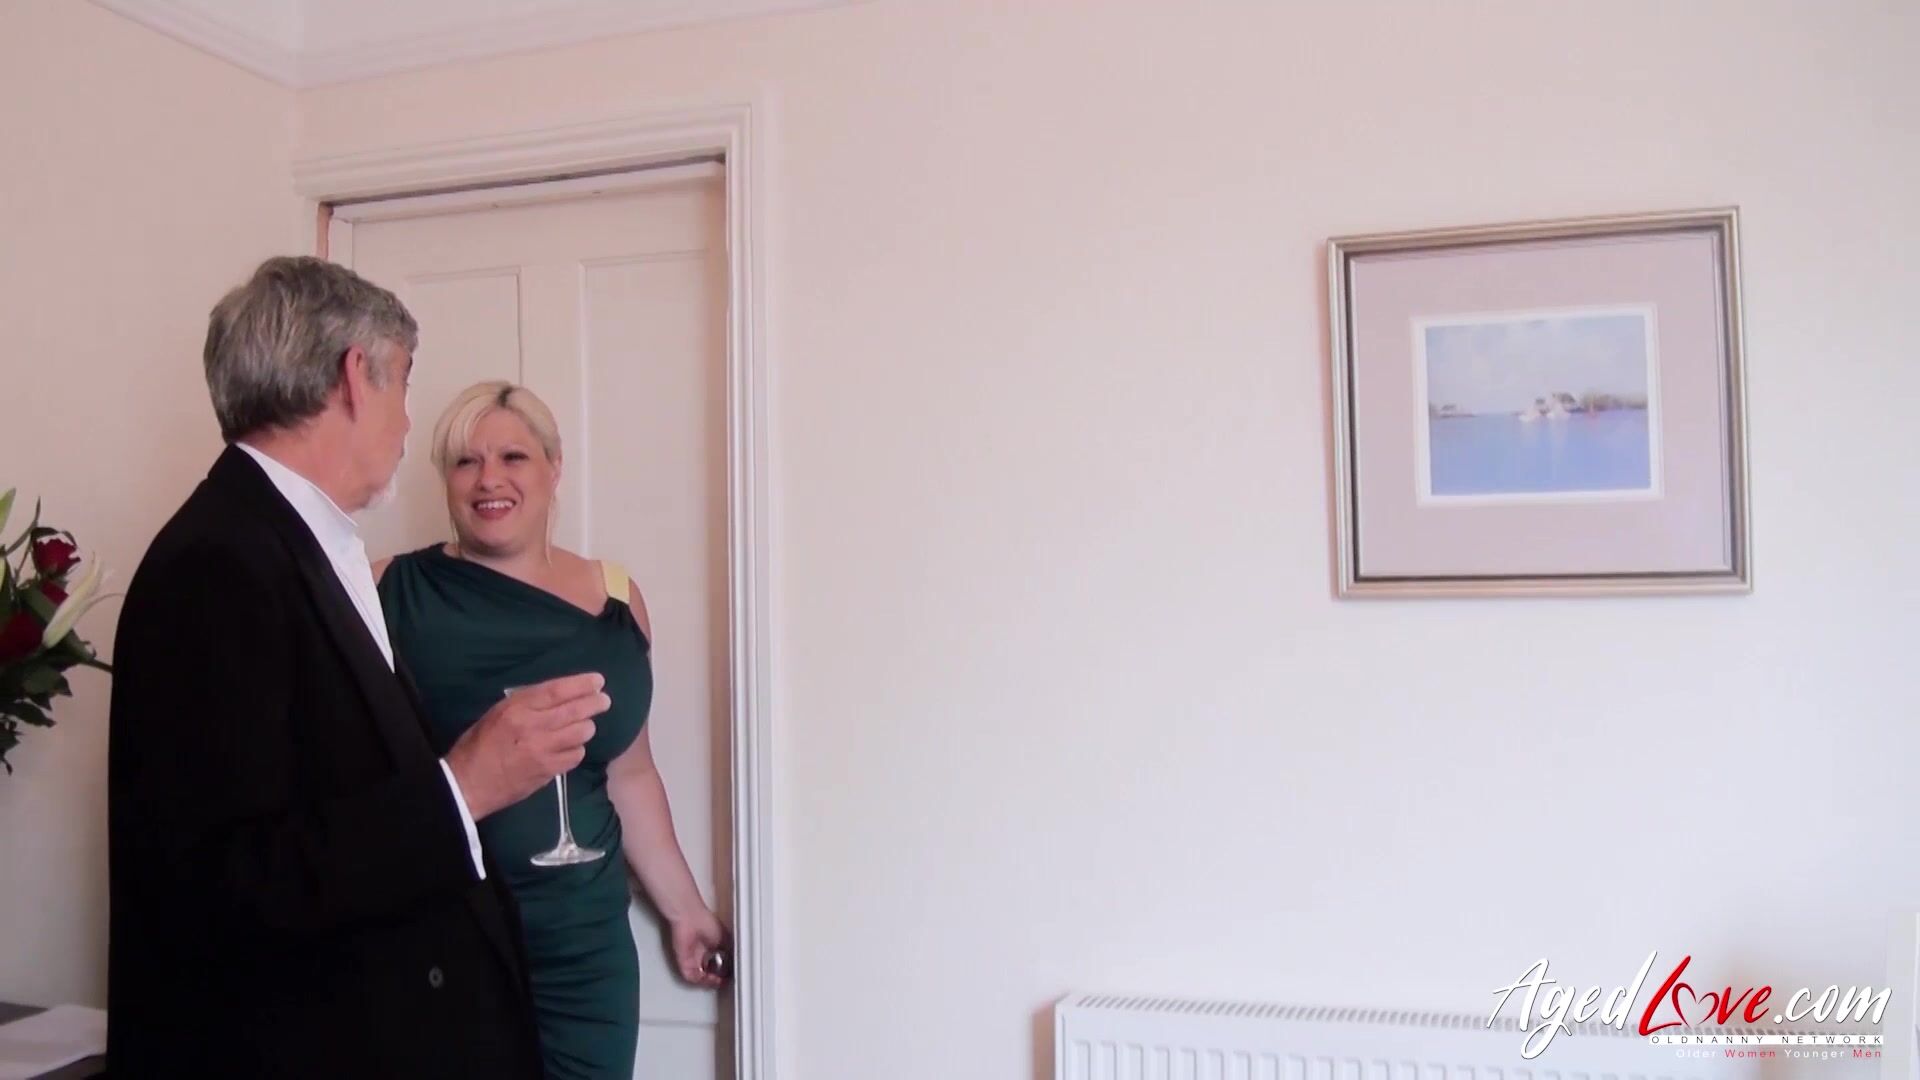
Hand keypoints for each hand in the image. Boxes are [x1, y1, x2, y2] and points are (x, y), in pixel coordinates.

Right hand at [445, 673, 608, 819]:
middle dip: (595, 703)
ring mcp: (543, 751)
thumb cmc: (478, 745)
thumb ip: (526, 703)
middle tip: (603, 701)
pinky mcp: (549, 771)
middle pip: (576, 710)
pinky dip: (576, 750)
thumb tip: (558, 696)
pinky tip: (569, 748)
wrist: (468, 784)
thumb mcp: (497, 713)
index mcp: (517, 708)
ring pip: (581, 733)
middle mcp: (533, 727)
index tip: (597, 681)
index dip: (581, 684)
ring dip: (585, 727)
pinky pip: (575, 755)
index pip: (557, 691)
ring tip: (582, 726)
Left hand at [671, 910, 730, 988]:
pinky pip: (690, 976)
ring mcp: (691, 957)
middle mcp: (700, 952)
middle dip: (717, 978)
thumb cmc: (705, 922)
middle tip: (724, 981)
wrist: (690, 919)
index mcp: (710, 945)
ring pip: (699, 976)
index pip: (717, 963)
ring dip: (709, 981)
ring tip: (717, 982)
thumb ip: (730, 952)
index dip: (724, 971)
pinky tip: (709, 980)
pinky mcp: (683, 962)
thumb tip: (737, 960)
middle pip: (708, 971)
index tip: (730, 975)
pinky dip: (700, 980)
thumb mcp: (726, 938)